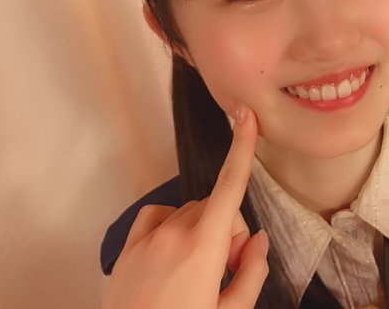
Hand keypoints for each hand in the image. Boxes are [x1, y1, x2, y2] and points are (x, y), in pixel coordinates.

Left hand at [103, 105, 268, 308]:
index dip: (242, 148)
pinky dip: (172, 226)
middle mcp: (174, 232)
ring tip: (201, 270)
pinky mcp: (128, 249)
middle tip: (229, 266)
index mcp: (205, 246)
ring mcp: (147, 239)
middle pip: (214, 206)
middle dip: (230, 228)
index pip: (230, 186)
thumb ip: (252, 273)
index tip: (246, 115)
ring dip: (202, 230)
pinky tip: (174, 254)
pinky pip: (157, 217)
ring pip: (188, 212)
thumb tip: (260, 241)